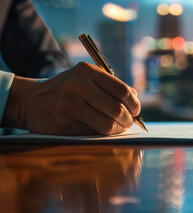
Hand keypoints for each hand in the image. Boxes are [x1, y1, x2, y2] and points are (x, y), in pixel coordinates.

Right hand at [2, 62, 140, 134]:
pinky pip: (93, 132)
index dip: (134, 104)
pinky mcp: (64, 123)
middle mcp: (78, 86)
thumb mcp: (85, 78)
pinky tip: (102, 131)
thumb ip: (110, 85)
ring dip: (118, 130)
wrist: (30, 100)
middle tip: (129, 123)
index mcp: (87, 71)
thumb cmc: (66, 89)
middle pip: (117, 109)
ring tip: (119, 129)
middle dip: (128, 120)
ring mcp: (69, 105)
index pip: (122, 90)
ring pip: (107, 124)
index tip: (136, 111)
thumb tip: (135, 99)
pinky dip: (103, 134)